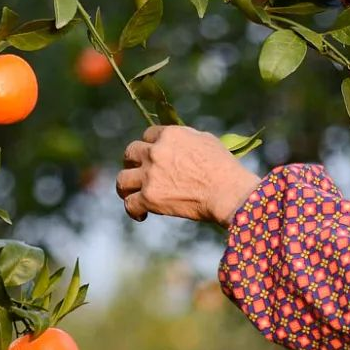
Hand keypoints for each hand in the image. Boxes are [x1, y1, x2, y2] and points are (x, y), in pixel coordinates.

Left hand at [116, 125, 261, 225]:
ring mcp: (150, 175)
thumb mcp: (205, 140)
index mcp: (169, 135)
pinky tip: (142, 214)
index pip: (147, 135)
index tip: (152, 155)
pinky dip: (134, 211)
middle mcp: (155, 152)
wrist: (227, 191)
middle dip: (133, 162)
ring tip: (131, 193)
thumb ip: (184, 138)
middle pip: (130, 153)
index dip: (149, 145)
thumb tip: (176, 143)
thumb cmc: (222, 166)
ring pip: (122, 179)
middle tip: (138, 172)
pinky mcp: (149, 198)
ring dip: (126, 187)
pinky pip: (129, 204)